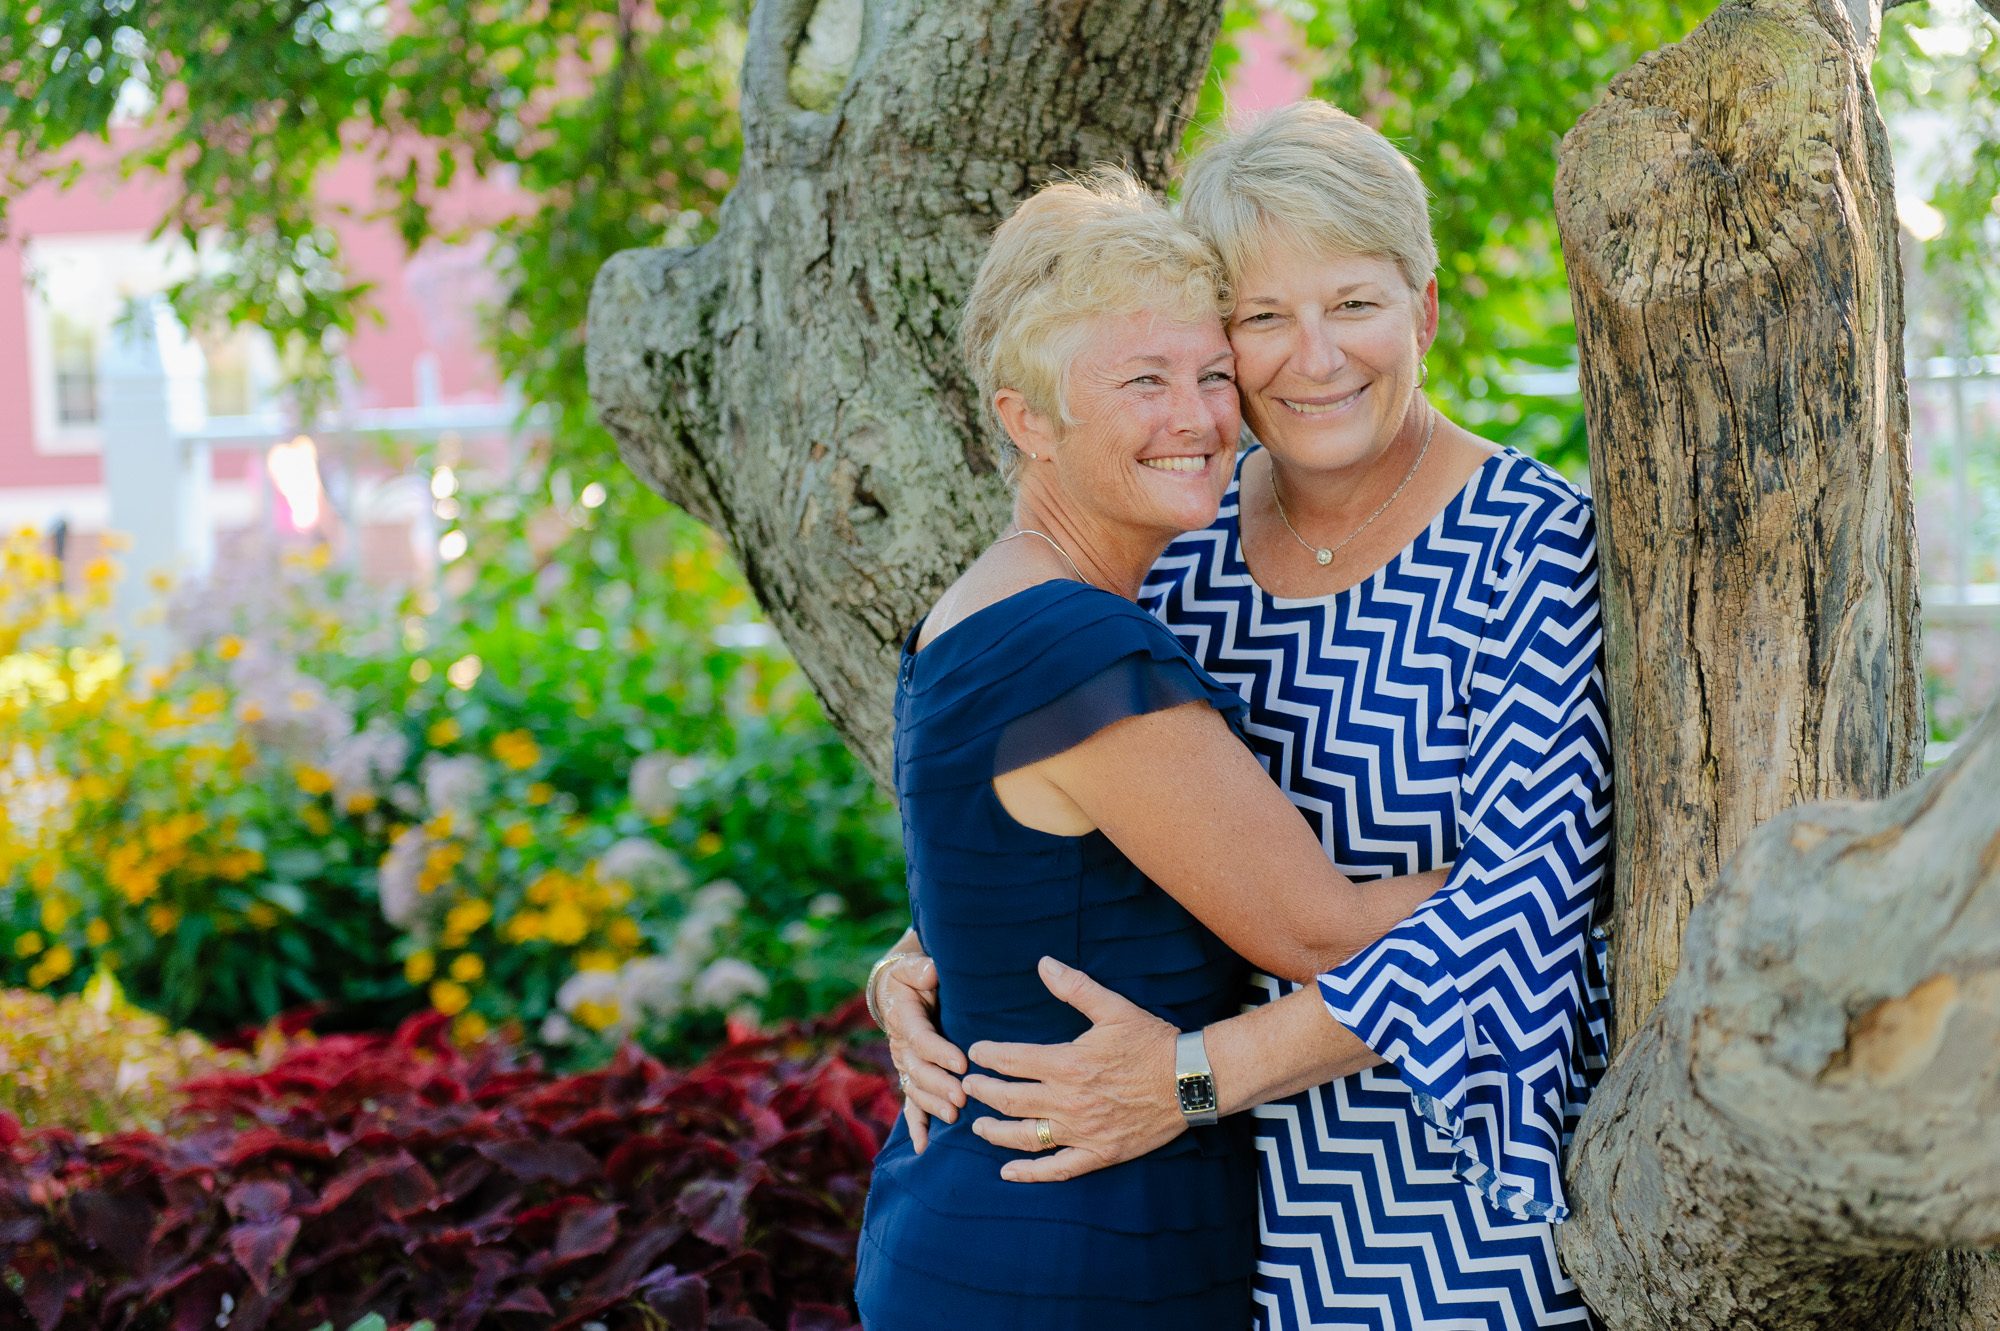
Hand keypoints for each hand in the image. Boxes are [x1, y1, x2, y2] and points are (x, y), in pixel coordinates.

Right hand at [877, 952, 966, 1152]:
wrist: (897, 991)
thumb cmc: (913, 977)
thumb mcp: (914, 966)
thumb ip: (921, 969)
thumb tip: (931, 974)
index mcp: (903, 1019)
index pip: (921, 1039)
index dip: (940, 1052)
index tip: (962, 1063)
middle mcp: (901, 1046)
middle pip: (919, 1070)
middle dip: (940, 1085)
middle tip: (962, 1097)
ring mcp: (904, 1065)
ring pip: (916, 1090)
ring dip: (934, 1105)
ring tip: (954, 1116)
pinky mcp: (910, 1077)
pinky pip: (911, 1104)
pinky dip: (916, 1125)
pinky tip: (923, 1146)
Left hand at [964, 956, 1182, 1182]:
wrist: (1191, 1080)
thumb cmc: (1152, 1041)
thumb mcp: (1114, 1008)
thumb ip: (1075, 987)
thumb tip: (1043, 964)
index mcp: (1068, 1063)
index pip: (1012, 1060)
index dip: (987, 1057)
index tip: (973, 1054)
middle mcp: (1069, 1100)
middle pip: (1009, 1100)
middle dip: (981, 1092)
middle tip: (966, 1087)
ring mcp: (1083, 1131)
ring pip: (1025, 1136)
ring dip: (995, 1132)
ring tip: (977, 1125)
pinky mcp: (1099, 1153)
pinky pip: (1057, 1168)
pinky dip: (1030, 1173)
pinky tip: (1008, 1172)